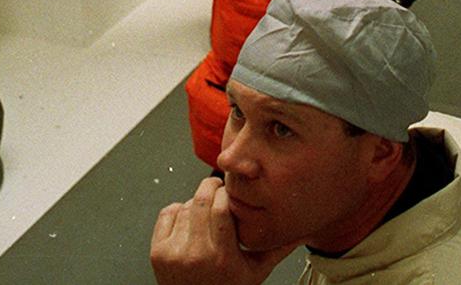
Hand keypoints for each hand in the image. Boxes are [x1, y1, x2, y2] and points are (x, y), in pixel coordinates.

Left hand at [150, 177, 295, 284]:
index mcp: (223, 257)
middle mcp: (196, 254)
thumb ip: (277, 248)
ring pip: (185, 204)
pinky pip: (168, 212)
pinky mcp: (158, 252)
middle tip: (219, 191)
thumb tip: (302, 231)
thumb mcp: (256, 272)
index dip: (228, 194)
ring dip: (196, 203)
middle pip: (201, 199)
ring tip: (207, 216)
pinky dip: (178, 210)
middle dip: (211, 188)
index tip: (233, 194)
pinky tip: (190, 223)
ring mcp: (174, 253)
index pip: (222, 207)